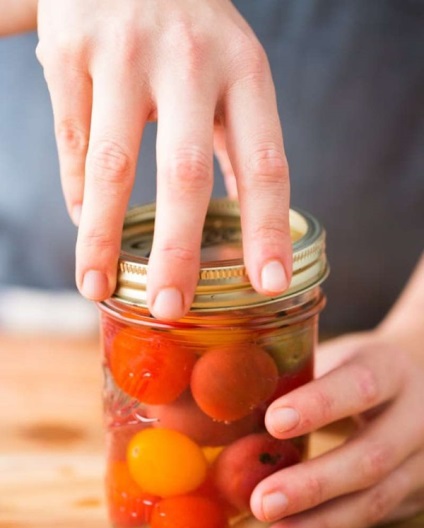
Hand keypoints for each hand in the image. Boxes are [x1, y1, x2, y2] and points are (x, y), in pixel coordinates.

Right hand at [36, 0, 290, 318]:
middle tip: (170, 308)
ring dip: (102, 238)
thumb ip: (237, 141)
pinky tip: (85, 225)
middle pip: (184, 174)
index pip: (266, 164)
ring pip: (113, 166)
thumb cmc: (191, 31)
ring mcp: (125, 52)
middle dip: (177, 251)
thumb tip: (246, 227)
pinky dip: (79, 193)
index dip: (268, 230)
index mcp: (246, 71)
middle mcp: (190, 60)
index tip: (269, 286)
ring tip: (97, 287)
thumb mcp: (232, 71)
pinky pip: (74, 141)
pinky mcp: (71, 50)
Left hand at [250, 331, 423, 527]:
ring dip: (321, 525)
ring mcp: (423, 460)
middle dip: (314, 485)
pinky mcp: (416, 492)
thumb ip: (294, 374)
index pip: (361, 385)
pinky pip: (375, 520)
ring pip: (377, 500)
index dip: (320, 405)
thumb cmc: (358, 368)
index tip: (274, 422)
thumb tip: (219, 399)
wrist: (421, 382)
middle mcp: (416, 416)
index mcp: (391, 368)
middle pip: (372, 456)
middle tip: (262, 502)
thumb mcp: (336, 355)